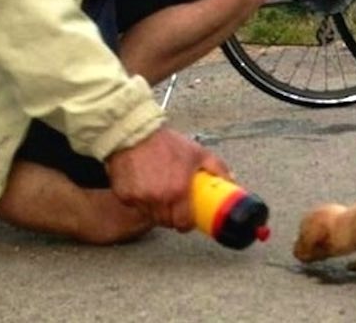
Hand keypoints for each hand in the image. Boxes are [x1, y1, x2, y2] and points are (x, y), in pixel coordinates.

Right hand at [105, 127, 229, 230]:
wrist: (135, 133)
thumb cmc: (166, 143)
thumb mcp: (198, 153)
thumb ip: (217, 168)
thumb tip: (231, 181)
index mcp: (178, 192)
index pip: (183, 223)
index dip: (187, 223)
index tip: (188, 218)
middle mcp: (158, 198)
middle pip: (166, 221)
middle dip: (172, 216)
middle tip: (175, 203)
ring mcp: (139, 198)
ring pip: (150, 214)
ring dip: (156, 208)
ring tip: (160, 191)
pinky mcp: (124, 195)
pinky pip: (135, 205)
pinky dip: (140, 200)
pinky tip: (144, 185)